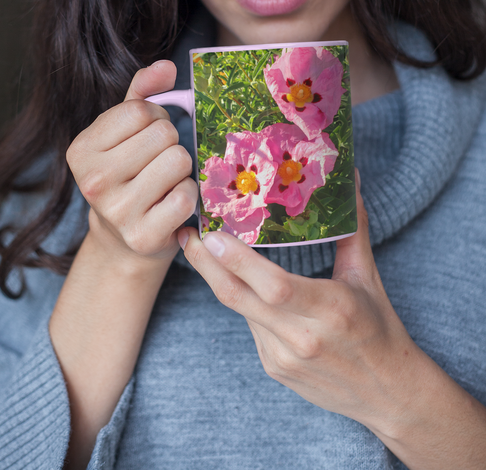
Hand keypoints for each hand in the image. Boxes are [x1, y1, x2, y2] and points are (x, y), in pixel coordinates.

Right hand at [66, 60, 197, 267]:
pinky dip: (188, 196)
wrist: (123, 240)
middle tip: (158, 162)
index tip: (148, 137)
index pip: (140, 110)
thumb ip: (143, 92)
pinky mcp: (143, 236)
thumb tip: (166, 66)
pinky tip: (171, 203)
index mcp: (81, 149)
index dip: (156, 118)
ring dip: (181, 169)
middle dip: (170, 143)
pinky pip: (186, 196)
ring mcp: (117, 211)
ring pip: (178, 160)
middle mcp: (93, 181)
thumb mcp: (125, 130)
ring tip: (165, 182)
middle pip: (163, 134)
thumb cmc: (128, 174)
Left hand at [178, 172, 418, 435]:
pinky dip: (242, 299)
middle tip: (187, 234)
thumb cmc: (380, 329)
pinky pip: (250, 326)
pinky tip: (236, 279)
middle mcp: (302, 336)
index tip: (212, 235)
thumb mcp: (367, 277)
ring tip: (201, 247)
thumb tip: (352, 179)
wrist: (388, 395)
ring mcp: (283, 357)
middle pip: (240, 298)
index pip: (275, 286)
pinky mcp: (274, 368)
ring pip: (240, 309)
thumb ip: (353, 229)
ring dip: (218, 278)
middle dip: (206, 265)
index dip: (239, 262)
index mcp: (331, 308)